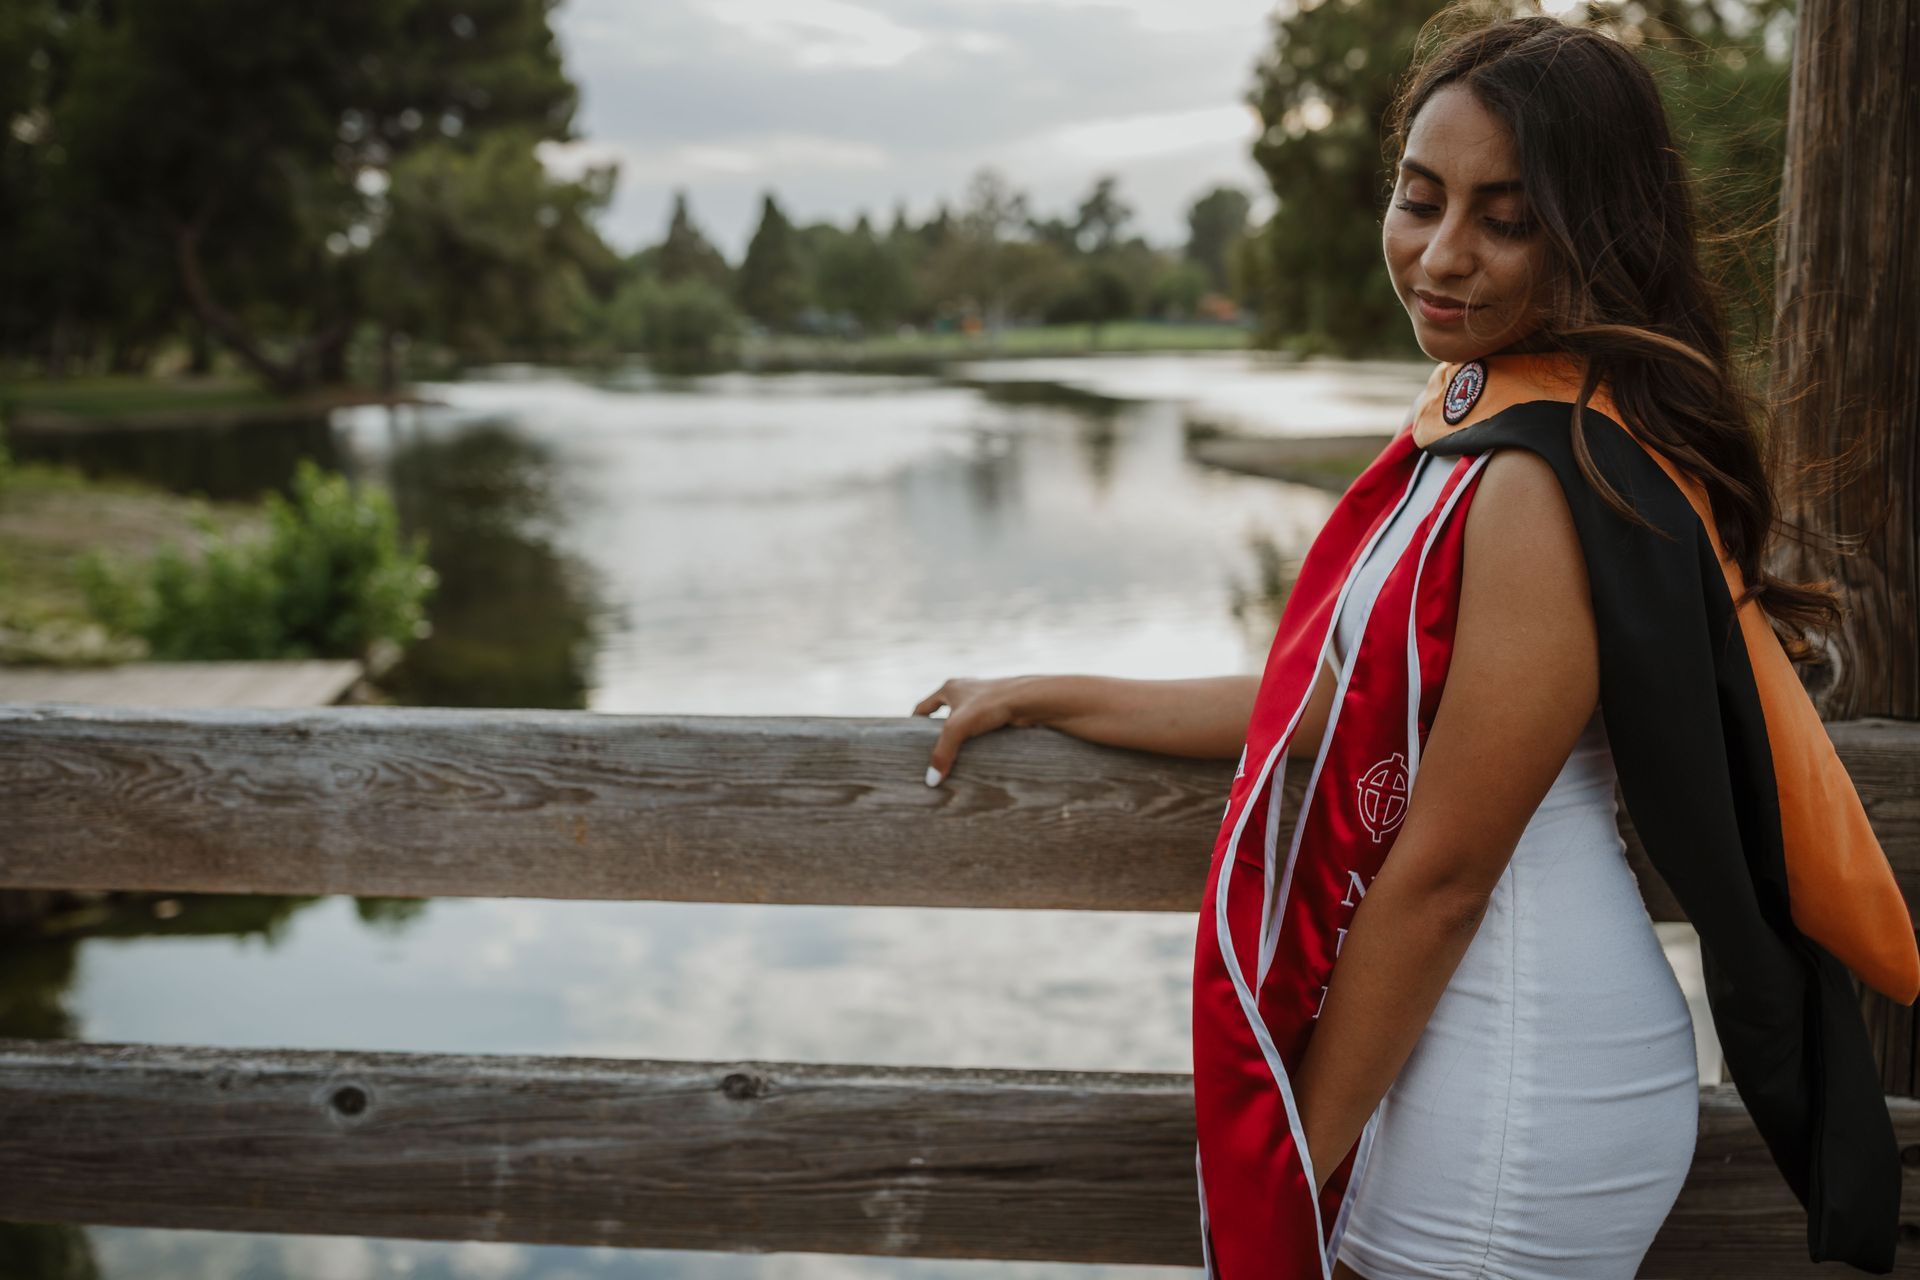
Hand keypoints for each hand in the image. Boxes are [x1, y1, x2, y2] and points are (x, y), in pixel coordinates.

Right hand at [911, 676, 1035, 786]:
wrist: (1029, 700)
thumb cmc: (991, 705)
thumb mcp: (958, 728)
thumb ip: (942, 753)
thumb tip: (931, 781)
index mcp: (950, 688)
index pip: (923, 708)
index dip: (914, 724)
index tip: (909, 742)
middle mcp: (965, 690)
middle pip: (943, 714)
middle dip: (937, 732)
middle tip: (931, 754)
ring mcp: (983, 700)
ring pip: (964, 721)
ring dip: (959, 737)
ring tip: (954, 758)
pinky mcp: (999, 711)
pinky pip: (981, 727)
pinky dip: (977, 738)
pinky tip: (977, 753)